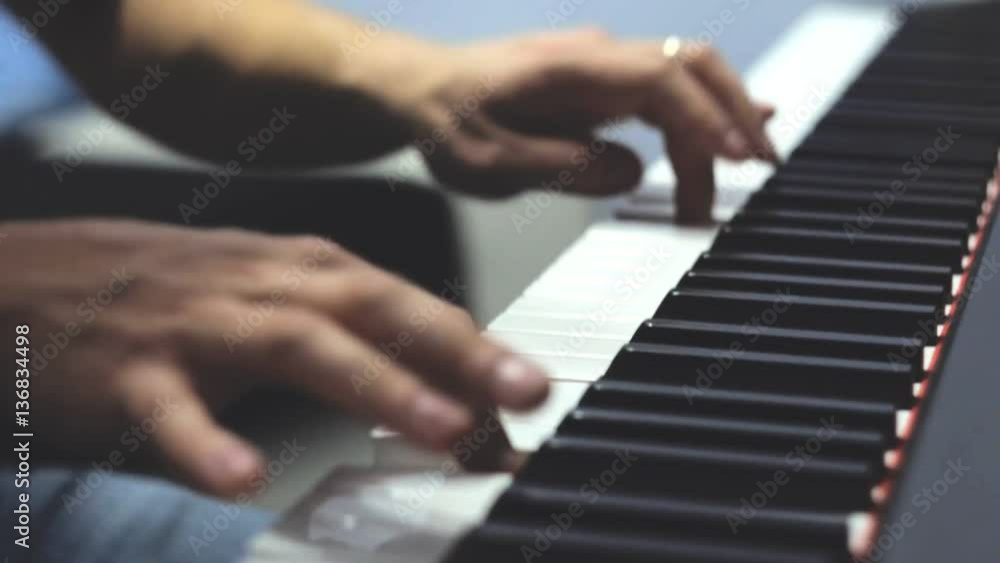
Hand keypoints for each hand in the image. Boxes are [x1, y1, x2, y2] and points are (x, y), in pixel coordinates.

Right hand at [4, 220, 547, 495]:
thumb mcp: (271, 298)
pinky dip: (207, 443)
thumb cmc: (173, 292)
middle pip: (374, 307)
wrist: (36, 281)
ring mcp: (196, 324)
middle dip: (457, 349)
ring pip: (295, 344)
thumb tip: (445, 384)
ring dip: (375, 385)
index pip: (408, 305)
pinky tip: (243, 480)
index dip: (474, 350)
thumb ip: (354, 337)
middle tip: (526, 392)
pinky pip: (171, 410)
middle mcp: (262, 285)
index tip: (529, 397)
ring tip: (440, 428)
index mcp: (303, 269)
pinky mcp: (129, 372)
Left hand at [407, 29, 775, 219]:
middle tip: (761, 171)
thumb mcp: (490, 161)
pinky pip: (665, 94)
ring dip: (715, 129)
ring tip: (729, 186)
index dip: (706, 117)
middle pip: (692, 66)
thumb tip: (633, 175)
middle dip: (735, 115)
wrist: (416, 92)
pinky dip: (698, 120)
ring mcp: (601, 67)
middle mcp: (595, 57)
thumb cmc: (445, 121)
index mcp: (571, 68)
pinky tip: (725, 140)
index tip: (737, 159)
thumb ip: (564, 167)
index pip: (662, 79)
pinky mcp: (599, 86)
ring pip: (685, 81)